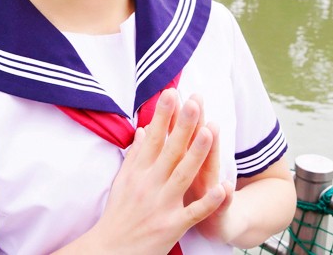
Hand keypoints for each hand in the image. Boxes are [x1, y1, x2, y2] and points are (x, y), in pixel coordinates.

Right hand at [84, 89, 227, 253]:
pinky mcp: (172, 226)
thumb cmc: (117, 213)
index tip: (172, 92)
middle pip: (170, 150)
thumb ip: (135, 155)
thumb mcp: (123, 180)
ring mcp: (162, 205)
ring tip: (211, 132)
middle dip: (183, 126)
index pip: (153, 137)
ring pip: (183, 175)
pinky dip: (208, 201)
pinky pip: (194, 212)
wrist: (109, 251)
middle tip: (195, 102)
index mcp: (138, 172)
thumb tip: (143, 129)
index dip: (163, 115)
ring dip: (198, 153)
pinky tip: (222, 187)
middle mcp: (150, 185)